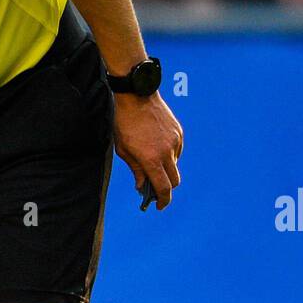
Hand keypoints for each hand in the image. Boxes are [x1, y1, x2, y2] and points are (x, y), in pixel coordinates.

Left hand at [113, 91, 183, 210]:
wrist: (137, 96)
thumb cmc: (125, 124)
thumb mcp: (124, 151)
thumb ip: (135, 170)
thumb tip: (141, 186)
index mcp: (151, 159)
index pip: (163, 188)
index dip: (163, 200)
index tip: (159, 206)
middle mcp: (167, 152)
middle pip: (174, 180)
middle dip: (166, 188)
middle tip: (154, 189)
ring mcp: (175, 141)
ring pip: (175, 165)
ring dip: (166, 170)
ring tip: (151, 162)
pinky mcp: (178, 132)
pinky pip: (177, 151)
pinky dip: (168, 156)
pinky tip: (156, 149)